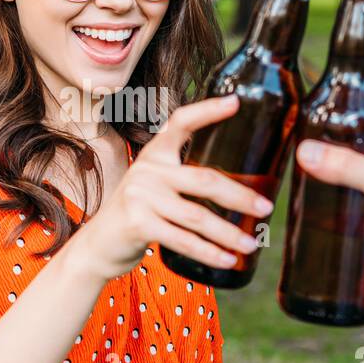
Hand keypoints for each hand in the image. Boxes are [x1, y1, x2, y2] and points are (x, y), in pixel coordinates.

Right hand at [67, 95, 274, 280]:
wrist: (97, 246)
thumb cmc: (137, 215)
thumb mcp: (154, 187)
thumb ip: (182, 179)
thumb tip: (239, 189)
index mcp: (154, 154)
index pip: (180, 123)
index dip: (208, 110)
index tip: (236, 102)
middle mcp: (147, 170)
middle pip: (204, 179)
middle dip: (240, 195)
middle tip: (267, 207)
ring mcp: (140, 196)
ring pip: (197, 216)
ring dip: (229, 233)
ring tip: (252, 244)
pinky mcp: (137, 223)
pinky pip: (183, 239)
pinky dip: (209, 253)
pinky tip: (228, 260)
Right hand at [293, 124, 363, 301]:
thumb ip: (350, 167)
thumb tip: (307, 152)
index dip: (341, 120)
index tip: (310, 120)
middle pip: (349, 151)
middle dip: (325, 152)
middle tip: (296, 150)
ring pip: (342, 180)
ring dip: (323, 181)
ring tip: (295, 175)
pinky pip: (340, 207)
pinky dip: (326, 207)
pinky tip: (306, 203)